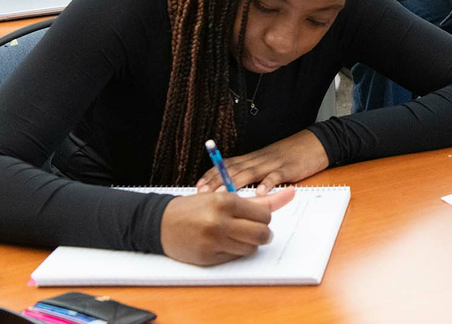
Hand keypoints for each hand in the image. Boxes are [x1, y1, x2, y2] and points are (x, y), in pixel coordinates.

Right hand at [160, 187, 294, 265]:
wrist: (160, 223)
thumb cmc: (196, 208)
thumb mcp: (225, 197)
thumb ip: (260, 200)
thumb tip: (291, 194)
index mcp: (226, 201)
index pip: (264, 215)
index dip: (262, 218)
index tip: (255, 218)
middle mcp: (220, 221)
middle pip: (261, 234)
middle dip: (262, 234)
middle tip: (254, 231)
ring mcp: (213, 241)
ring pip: (250, 248)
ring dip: (248, 243)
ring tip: (234, 235)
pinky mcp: (207, 257)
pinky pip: (234, 257)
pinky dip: (233, 251)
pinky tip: (221, 243)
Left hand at [196, 131, 328, 193]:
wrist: (315, 143)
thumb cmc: (290, 155)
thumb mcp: (268, 161)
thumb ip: (252, 173)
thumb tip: (233, 189)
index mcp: (253, 158)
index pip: (227, 164)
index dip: (212, 174)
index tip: (198, 186)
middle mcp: (259, 159)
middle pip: (234, 169)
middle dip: (217, 181)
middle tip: (202, 193)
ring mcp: (273, 163)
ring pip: (251, 172)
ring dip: (235, 183)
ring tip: (223, 195)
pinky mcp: (289, 168)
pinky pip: (276, 176)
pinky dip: (268, 184)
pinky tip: (260, 193)